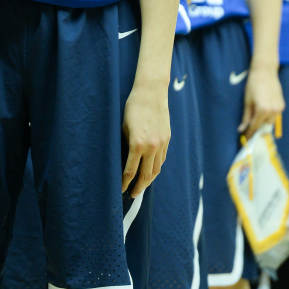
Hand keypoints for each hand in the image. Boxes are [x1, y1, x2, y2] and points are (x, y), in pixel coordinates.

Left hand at [122, 83, 170, 197]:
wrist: (151, 93)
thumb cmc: (132, 108)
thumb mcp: (124, 128)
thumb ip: (125, 146)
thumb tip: (123, 163)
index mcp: (136, 144)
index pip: (130, 172)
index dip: (124, 183)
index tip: (120, 190)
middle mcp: (151, 147)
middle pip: (145, 175)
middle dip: (138, 187)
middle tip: (132, 195)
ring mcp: (161, 144)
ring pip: (156, 169)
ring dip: (148, 181)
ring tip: (141, 187)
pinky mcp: (167, 139)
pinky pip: (162, 159)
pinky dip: (156, 168)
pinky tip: (151, 172)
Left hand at [239, 62, 284, 138]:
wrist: (265, 71)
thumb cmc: (253, 84)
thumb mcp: (247, 101)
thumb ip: (246, 117)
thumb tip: (241, 129)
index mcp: (262, 110)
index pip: (255, 127)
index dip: (249, 134)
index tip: (245, 139)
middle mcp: (273, 111)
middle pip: (264, 127)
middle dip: (257, 129)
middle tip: (249, 130)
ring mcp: (279, 109)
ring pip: (270, 123)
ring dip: (263, 123)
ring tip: (255, 119)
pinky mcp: (282, 105)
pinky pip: (275, 116)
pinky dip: (268, 117)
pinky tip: (263, 112)